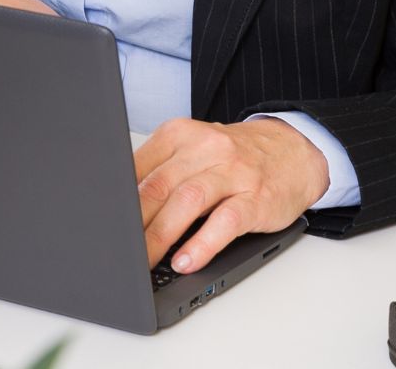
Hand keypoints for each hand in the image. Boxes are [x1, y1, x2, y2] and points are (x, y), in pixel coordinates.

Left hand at [134, 117, 328, 274]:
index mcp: (180, 134)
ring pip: (188, 202)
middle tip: (117, 248)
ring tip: (144, 260)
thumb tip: (118, 205)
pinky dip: (203, 243)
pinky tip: (187, 261)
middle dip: (132, 222)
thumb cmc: (235, 156)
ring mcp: (233, 172)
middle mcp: (205, 149)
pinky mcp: (256, 198)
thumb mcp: (193, 150)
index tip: (102, 222)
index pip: (138, 167)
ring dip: (161, 235)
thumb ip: (159, 170)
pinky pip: (225, 222)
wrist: (294, 150)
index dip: (117, 198)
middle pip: (158, 186)